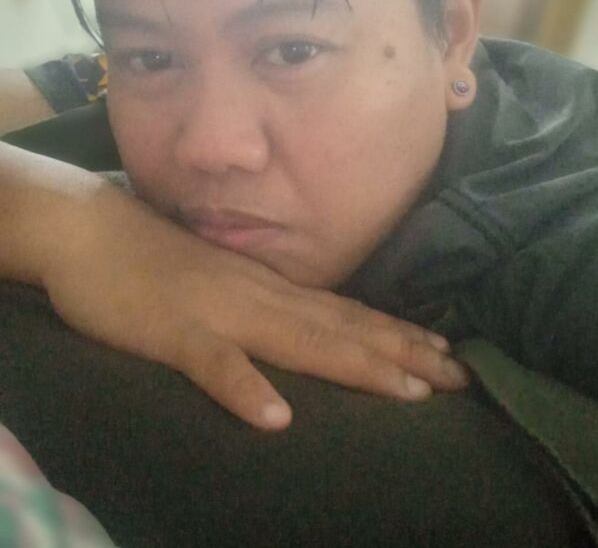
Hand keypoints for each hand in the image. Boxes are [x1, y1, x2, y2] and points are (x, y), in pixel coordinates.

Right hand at [1, 146, 467, 429]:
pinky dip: (244, 387)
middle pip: (340, 328)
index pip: (344, 312)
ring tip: (408, 392)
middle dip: (402, 353)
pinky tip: (275, 418)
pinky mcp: (173, 331)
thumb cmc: (154, 256)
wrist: (90, 228)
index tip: (445, 354)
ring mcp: (218, 312)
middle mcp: (258, 295)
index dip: (396, 335)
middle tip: (458, 377)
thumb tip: (303, 322)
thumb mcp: (221, 279)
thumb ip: (261, 303)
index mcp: (267, 287)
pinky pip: (212, 364)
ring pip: (298, 340)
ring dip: (355, 364)